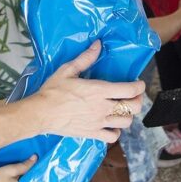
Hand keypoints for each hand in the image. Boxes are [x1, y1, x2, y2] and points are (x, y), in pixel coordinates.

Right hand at [28, 40, 144, 142]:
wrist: (41, 113)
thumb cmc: (53, 91)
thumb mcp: (68, 70)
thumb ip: (86, 58)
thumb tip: (98, 44)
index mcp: (99, 90)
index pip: (130, 90)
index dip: (139, 86)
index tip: (138, 83)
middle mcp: (102, 107)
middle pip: (133, 107)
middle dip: (137, 100)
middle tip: (133, 96)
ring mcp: (99, 122)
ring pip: (126, 122)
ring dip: (128, 115)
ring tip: (122, 109)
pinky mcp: (92, 133)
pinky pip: (112, 137)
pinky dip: (115, 131)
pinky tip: (111, 124)